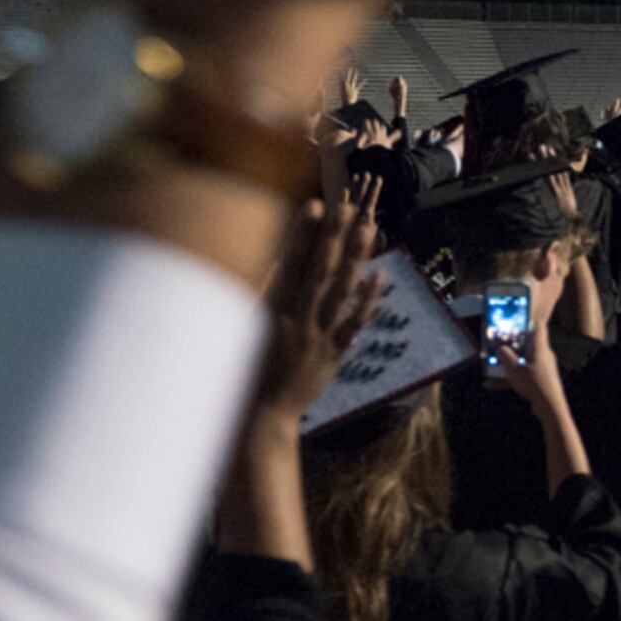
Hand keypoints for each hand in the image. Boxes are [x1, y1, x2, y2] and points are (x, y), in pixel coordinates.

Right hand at [253, 193, 384, 418]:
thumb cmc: (241, 370)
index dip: (304, 232)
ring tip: (369, 227)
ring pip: (342, 291)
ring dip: (356, 257)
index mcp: (270, 311)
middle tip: (348, 203)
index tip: (317, 204)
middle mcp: (297, 319)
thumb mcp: (244, 327)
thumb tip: (282, 258)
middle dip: (334, 234)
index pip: (290, 264)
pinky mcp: (332, 354)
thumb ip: (263, 292)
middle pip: (320, 270)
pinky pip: (354, 323)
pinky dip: (368, 299)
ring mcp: (318, 337)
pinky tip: (379, 275)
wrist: (258, 416)